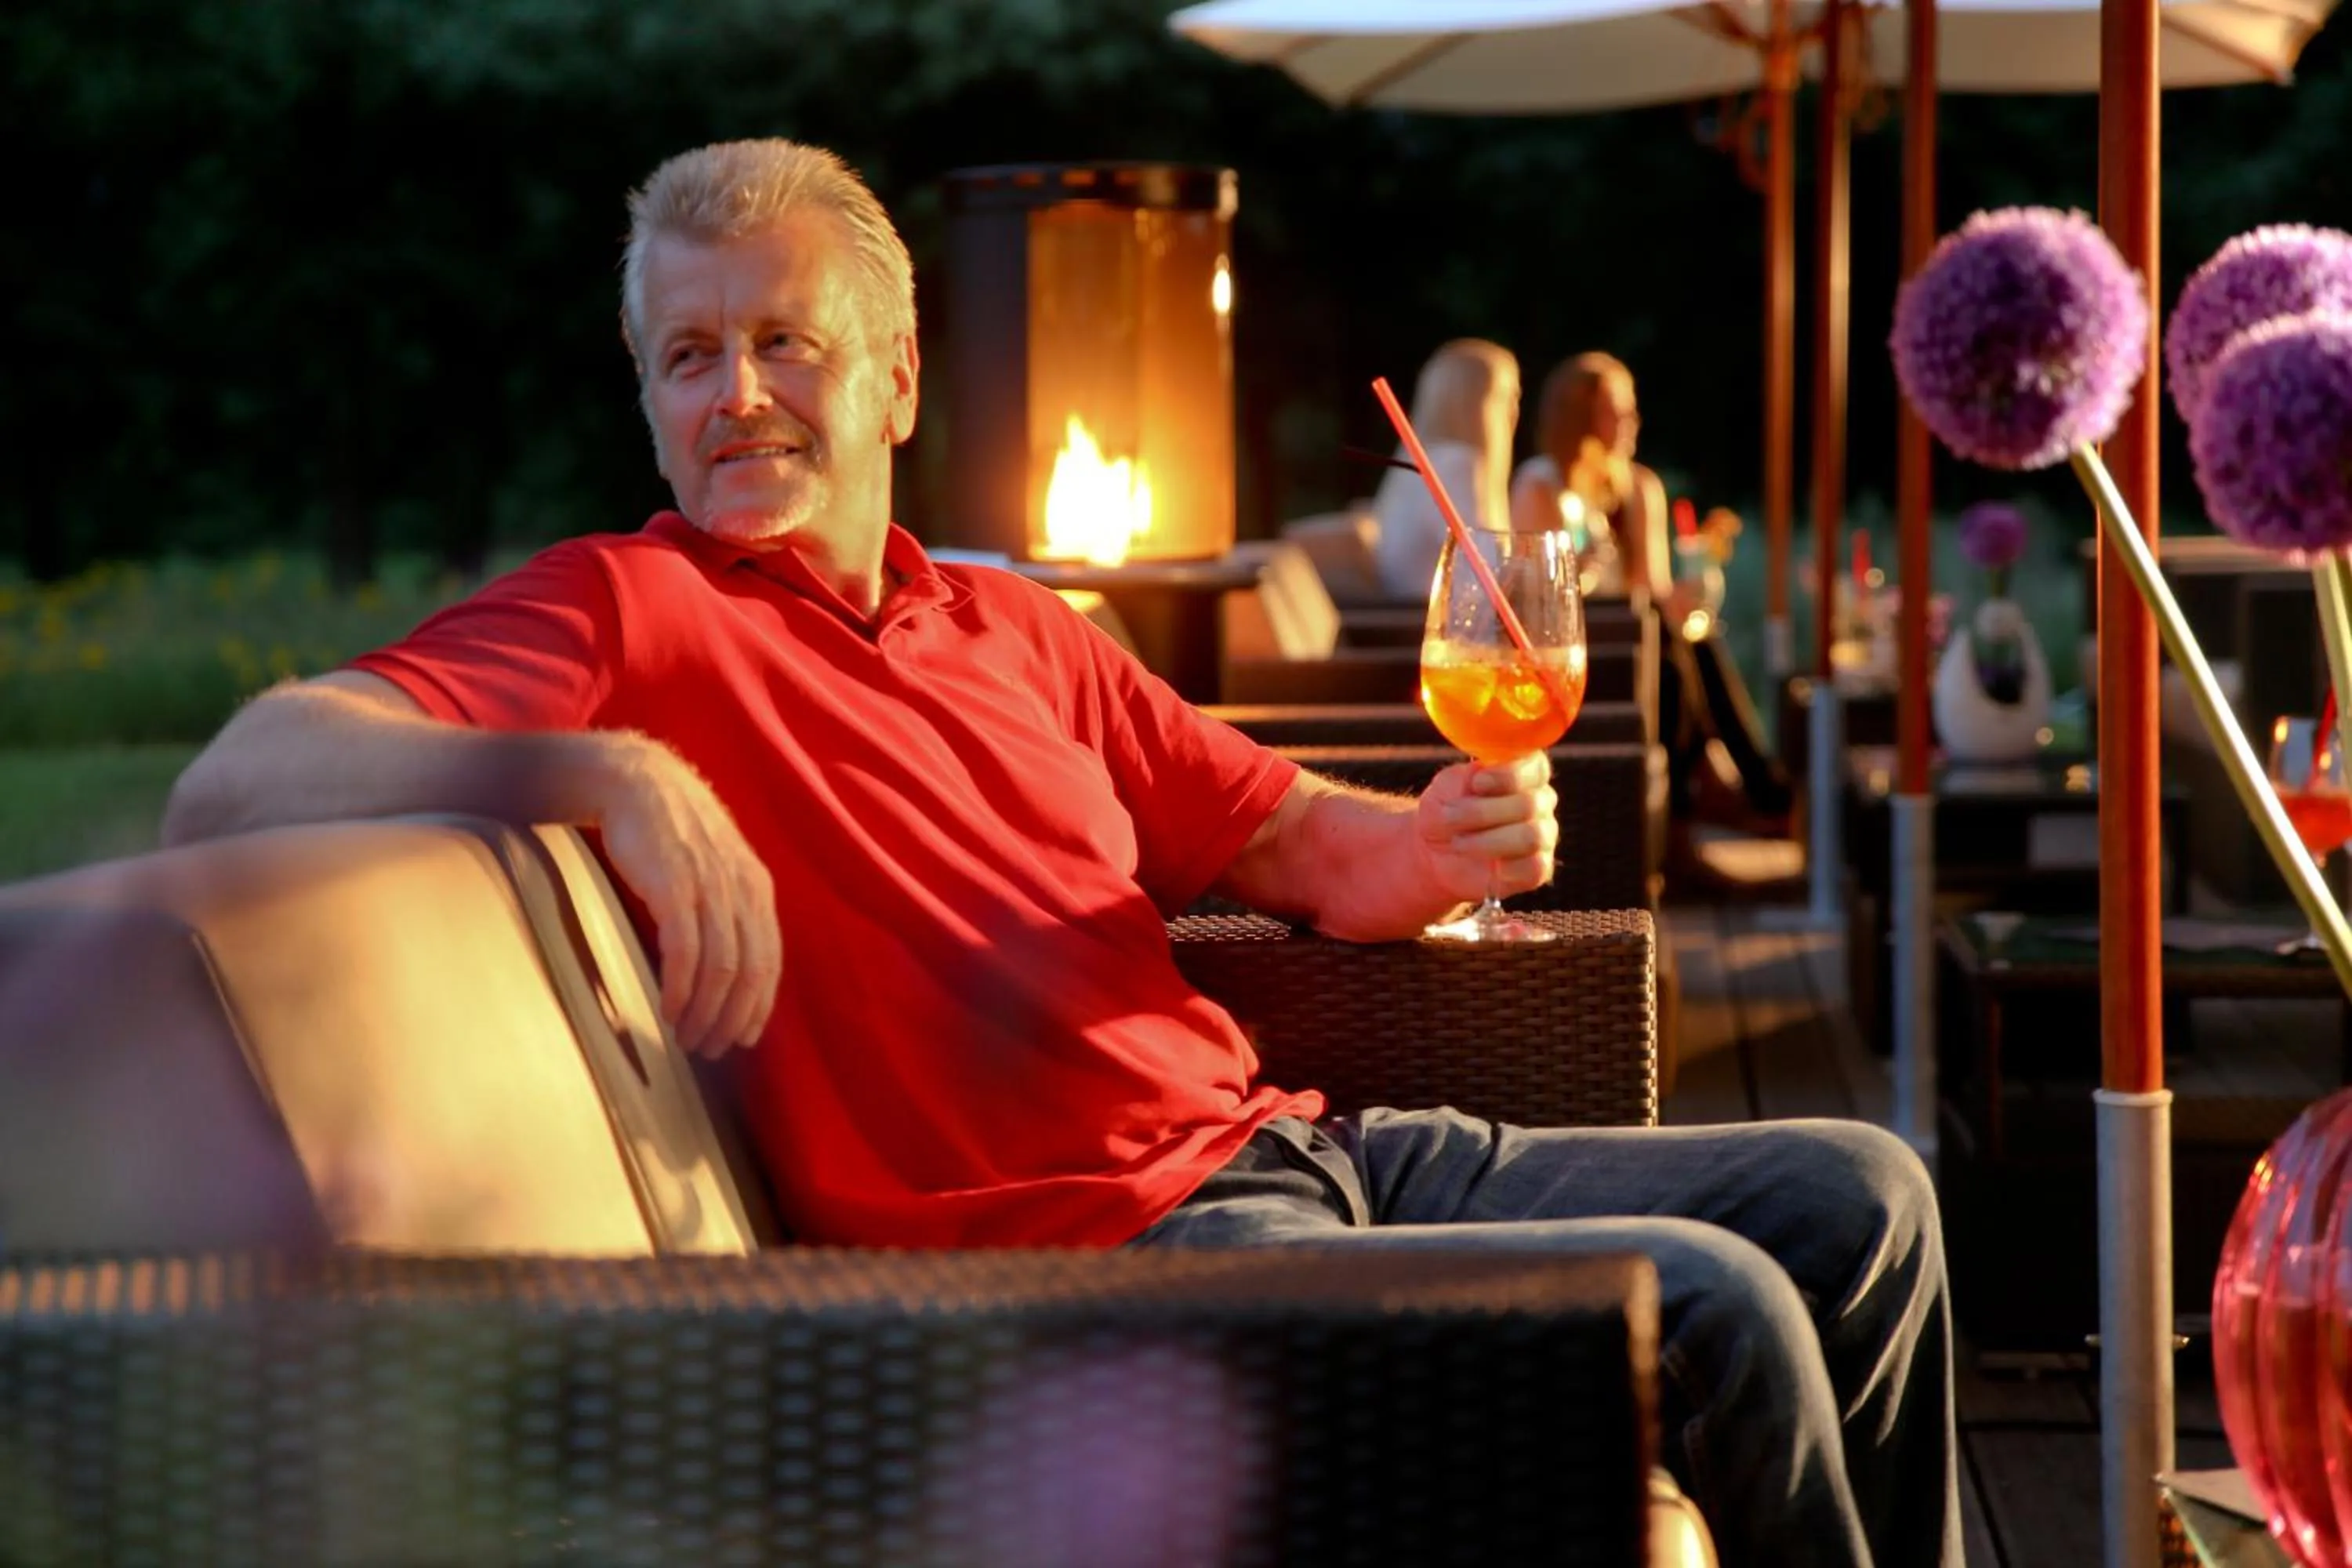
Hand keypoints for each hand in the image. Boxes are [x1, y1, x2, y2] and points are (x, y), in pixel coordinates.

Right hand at [593, 736, 780, 1057]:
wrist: (640, 783)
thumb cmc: (674, 833)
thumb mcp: (717, 868)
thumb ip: (728, 909)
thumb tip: (727, 965)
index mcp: (757, 889)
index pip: (769, 962)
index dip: (758, 1006)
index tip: (742, 1039)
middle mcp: (742, 891)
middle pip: (748, 973)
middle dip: (731, 1019)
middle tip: (710, 1049)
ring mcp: (710, 889)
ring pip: (719, 969)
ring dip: (703, 1013)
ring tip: (686, 1037)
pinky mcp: (674, 888)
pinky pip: (684, 953)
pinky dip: (680, 989)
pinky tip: (669, 1010)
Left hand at [1414, 752, 1558, 904]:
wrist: (1435, 851)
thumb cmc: (1445, 810)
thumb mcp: (1445, 787)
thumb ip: (1467, 777)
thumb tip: (1483, 773)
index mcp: (1524, 772)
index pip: (1535, 767)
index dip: (1508, 776)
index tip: (1478, 783)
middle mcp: (1541, 800)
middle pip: (1529, 804)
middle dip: (1481, 812)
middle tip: (1449, 818)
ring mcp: (1544, 834)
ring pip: (1532, 837)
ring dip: (1487, 841)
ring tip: (1458, 843)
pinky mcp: (1539, 867)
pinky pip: (1536, 867)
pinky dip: (1506, 868)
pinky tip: (1488, 866)